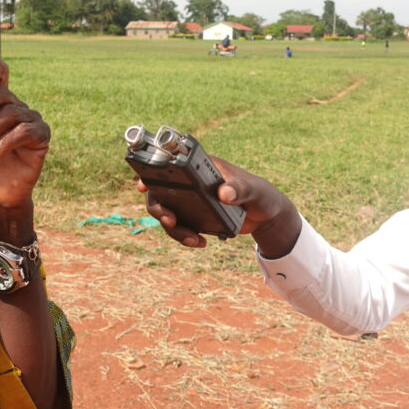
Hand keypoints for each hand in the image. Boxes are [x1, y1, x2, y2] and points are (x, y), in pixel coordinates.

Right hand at [139, 156, 301, 255]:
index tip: (143, 185)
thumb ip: (240, 190)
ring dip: (174, 229)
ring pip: (168, 213)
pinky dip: (184, 236)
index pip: (173, 165)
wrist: (265, 215)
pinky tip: (200, 242)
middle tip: (170, 221)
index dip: (152, 173)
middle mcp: (191, 182)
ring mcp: (190, 200)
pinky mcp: (193, 216)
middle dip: (159, 208)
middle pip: (161, 192)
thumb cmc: (261, 194)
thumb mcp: (254, 191)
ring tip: (192, 239)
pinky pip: (179, 226)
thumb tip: (223, 194)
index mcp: (203, 167)